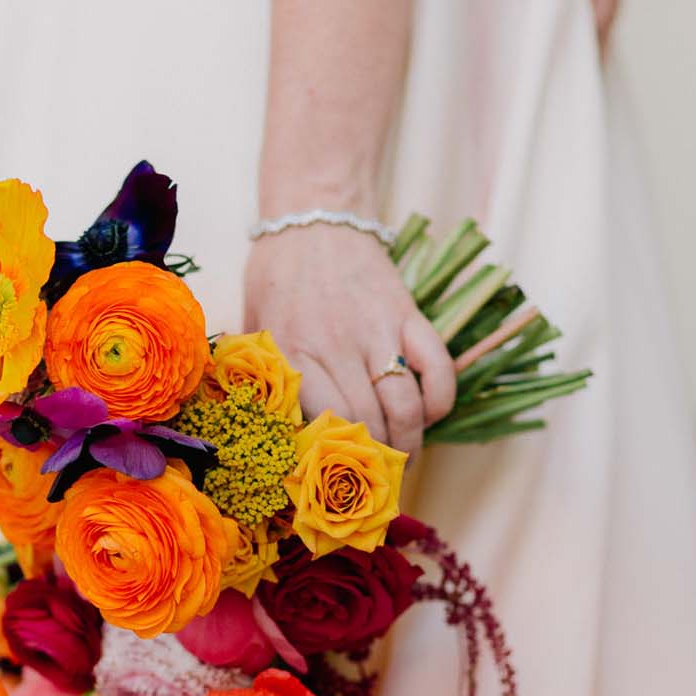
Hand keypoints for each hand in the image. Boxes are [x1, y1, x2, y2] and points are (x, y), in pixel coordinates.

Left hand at [243, 226, 455, 457]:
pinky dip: (439, 401)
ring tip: (405, 457)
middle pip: (366, 423)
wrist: (313, 216)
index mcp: (290, 352)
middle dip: (376, 462)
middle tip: (378, 478)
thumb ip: (263, 375)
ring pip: (405, 405)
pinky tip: (429, 414)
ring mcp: (377, 329)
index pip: (319, 423)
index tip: (335, 480)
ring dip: (410, 442)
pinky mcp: (409, 313)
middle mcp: (335, 345)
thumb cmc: (277, 277)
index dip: (333, 460)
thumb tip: (268, 432)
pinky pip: (438, 368)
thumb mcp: (255, 326)